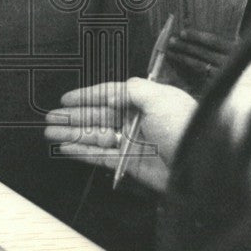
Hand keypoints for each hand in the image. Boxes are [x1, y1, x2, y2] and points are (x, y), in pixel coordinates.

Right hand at [44, 78, 196, 192]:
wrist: (200, 162)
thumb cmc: (185, 126)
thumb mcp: (160, 97)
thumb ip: (133, 89)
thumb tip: (116, 88)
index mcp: (145, 100)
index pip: (109, 94)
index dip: (86, 96)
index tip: (66, 99)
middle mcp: (137, 120)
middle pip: (97, 116)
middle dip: (73, 117)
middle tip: (51, 118)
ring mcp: (132, 142)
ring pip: (95, 136)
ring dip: (73, 134)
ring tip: (51, 133)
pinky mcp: (129, 163)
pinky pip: (101, 156)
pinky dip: (83, 151)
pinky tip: (67, 147)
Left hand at [166, 28, 236, 80]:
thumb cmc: (242, 63)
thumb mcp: (238, 49)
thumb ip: (223, 43)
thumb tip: (198, 36)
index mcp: (237, 50)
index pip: (213, 41)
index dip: (197, 36)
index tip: (182, 32)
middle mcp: (230, 63)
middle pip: (203, 53)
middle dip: (185, 46)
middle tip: (171, 41)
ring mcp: (224, 76)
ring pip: (199, 66)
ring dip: (183, 58)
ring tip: (171, 52)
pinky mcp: (217, 87)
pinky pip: (199, 77)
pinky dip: (187, 71)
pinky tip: (178, 67)